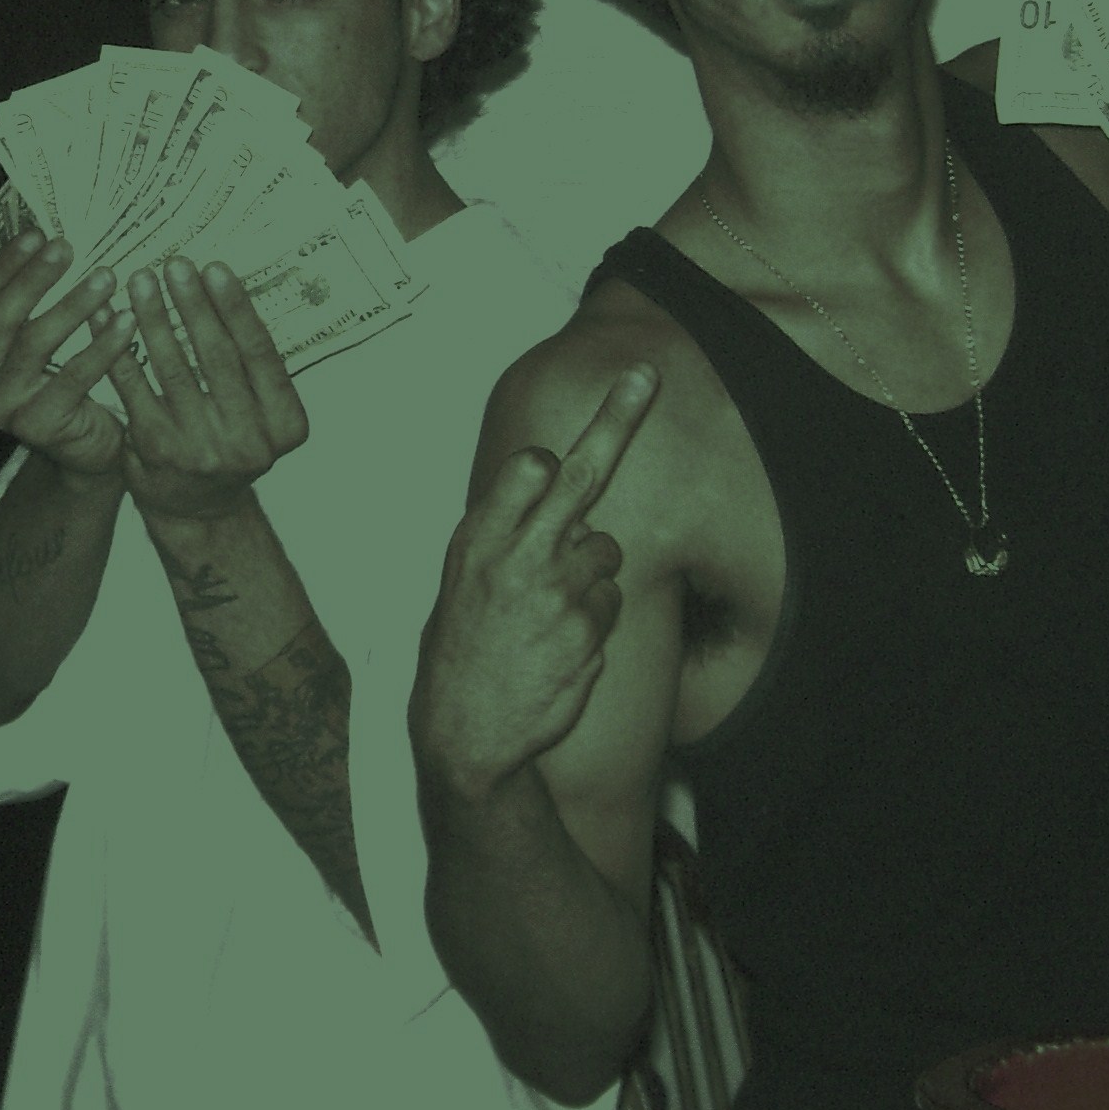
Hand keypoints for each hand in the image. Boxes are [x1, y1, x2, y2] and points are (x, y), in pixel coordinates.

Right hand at [0, 233, 130, 482]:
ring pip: (34, 344)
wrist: (85, 447)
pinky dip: (102, 346)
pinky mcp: (35, 428)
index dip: (6, 263)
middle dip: (35, 277)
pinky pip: (73, 377)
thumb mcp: (36, 336)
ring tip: (108, 277)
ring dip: (74, 304)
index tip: (40, 233)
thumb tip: (48, 229)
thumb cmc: (61, 376)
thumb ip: (29, 295)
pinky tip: (128, 320)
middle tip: (69, 247)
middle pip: (0, 317)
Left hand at [105, 257, 306, 523]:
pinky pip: (134, 389)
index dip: (236, 308)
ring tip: (141, 281)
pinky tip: (108, 318)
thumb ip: (254, 366)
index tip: (215, 267)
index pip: (260, 354)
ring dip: (154, 319)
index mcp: (286, 425)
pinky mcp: (155, 451)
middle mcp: (248, 441)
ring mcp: (200, 449)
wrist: (198, 509)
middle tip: (176, 264)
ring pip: (173, 369)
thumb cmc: (232, 441)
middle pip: (217, 358)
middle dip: (193, 305)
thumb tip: (225, 286)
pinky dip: (119, 349)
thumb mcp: (264, 414)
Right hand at [411, 366, 657, 798]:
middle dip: (616, 419)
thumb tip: (549, 478)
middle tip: (646, 375)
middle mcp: (518, 558)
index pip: (528, 467)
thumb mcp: (461, 579)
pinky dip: (596, 620)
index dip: (550, 461)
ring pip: (606, 551)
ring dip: (591, 574)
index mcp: (479, 539)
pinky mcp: (589, 634)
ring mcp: (557, 596)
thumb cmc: (465, 646)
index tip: (561, 446)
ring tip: (552, 612)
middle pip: (580, 475)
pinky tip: (562, 646)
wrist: (465, 734)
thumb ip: (505, 529)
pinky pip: (613, 604)